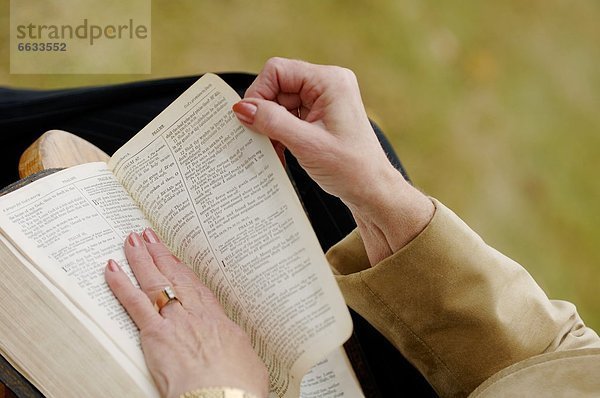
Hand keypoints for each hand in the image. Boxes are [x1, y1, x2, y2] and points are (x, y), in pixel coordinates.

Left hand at [105, 229, 267, 397]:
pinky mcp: (156, 334)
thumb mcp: (247, 362)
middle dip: (162, 255)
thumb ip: (235, 350)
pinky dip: (121, 284)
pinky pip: (134, 303)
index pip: (198, 289)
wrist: (224, 397)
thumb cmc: (239, 388)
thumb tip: (235, 351)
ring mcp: (176, 320)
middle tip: (150, 237)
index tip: (175, 259)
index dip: (184, 272)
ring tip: (132, 241)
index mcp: (219, 322)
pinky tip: (111, 270)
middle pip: (177, 277)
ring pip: (156, 281)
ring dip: (142, 259)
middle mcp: (197, 315)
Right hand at [233, 57, 433, 262]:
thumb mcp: (306, 144)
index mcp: (330, 81)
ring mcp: (325, 100)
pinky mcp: (321, 116)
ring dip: (272, 126)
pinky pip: (290, 116)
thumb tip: (241, 107)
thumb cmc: (351, 169)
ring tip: (274, 150)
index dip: (259, 93)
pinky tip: (281, 151)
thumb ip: (272, 122)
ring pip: (281, 103)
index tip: (250, 119)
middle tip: (261, 139)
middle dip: (266, 113)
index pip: (278, 71)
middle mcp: (328, 85)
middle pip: (278, 87)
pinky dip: (281, 132)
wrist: (372, 191)